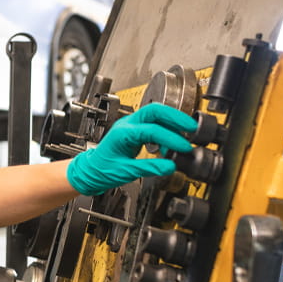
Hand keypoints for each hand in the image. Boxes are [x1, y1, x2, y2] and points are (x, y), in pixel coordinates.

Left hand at [66, 103, 197, 195]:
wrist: (90, 170)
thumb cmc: (102, 170)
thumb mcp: (126, 172)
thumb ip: (149, 168)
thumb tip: (171, 166)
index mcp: (122, 133)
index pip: (152, 130)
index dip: (171, 138)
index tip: (184, 147)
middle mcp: (126, 125)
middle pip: (155, 110)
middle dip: (175, 117)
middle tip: (192, 127)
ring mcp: (130, 125)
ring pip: (155, 114)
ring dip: (172, 122)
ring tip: (185, 136)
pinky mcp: (134, 130)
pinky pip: (153, 123)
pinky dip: (166, 130)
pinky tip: (171, 143)